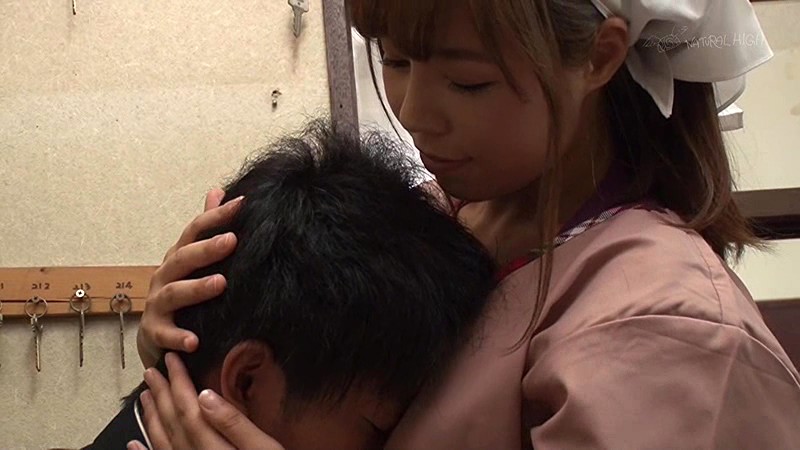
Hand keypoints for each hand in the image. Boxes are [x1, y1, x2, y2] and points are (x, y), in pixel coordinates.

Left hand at [135, 353, 284, 449]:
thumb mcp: (265, 449)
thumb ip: (235, 424)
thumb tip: (205, 395)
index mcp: (214, 449)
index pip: (190, 410)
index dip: (179, 383)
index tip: (171, 361)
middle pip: (173, 424)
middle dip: (162, 395)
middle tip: (151, 371)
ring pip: (163, 443)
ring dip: (152, 417)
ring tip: (144, 396)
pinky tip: (135, 443)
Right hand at [137, 189, 241, 367]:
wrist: (156, 338)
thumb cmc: (181, 292)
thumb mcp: (192, 260)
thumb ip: (206, 228)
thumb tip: (218, 191)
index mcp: (178, 257)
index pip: (195, 230)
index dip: (217, 216)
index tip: (243, 204)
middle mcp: (164, 275)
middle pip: (184, 258)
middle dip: (207, 249)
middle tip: (232, 240)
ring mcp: (157, 303)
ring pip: (174, 292)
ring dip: (197, 288)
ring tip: (221, 283)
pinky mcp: (154, 332)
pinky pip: (165, 334)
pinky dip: (178, 337)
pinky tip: (195, 341)